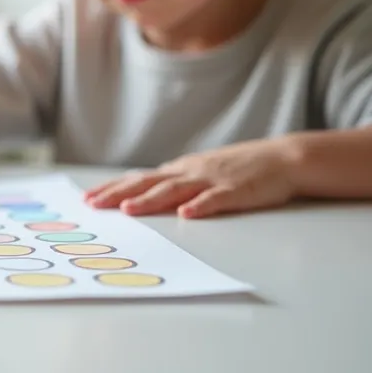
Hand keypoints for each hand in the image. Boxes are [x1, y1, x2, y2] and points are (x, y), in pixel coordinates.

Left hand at [83, 139, 299, 217]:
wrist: (284, 158)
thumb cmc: (240, 168)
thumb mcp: (201, 172)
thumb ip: (175, 183)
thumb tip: (144, 195)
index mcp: (181, 170)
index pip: (139, 179)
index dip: (113, 188)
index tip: (87, 198)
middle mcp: (190, 172)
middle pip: (148, 182)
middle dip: (118, 194)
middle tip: (92, 205)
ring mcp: (212, 180)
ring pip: (175, 190)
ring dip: (150, 200)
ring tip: (128, 210)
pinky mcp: (237, 191)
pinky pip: (216, 199)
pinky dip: (200, 206)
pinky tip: (186, 214)